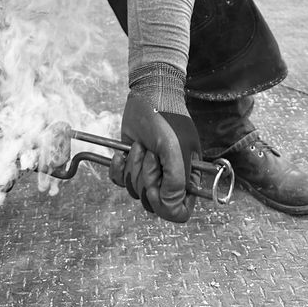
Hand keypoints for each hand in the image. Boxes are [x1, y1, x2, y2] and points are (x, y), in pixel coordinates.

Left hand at [109, 91, 200, 222]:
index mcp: (188, 177)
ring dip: (135, 167)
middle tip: (151, 156)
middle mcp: (169, 178)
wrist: (149, 95)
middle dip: (147, 179)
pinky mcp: (132, 163)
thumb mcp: (176, 150)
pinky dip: (119, 167)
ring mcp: (150, 172)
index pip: (180, 211)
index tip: (157, 188)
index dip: (166, 206)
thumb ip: (176, 182)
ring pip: (135, 191)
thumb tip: (169, 207)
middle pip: (154, 203)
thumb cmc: (167, 119)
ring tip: (141, 146)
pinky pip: (120, 181)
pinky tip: (124, 152)